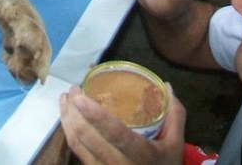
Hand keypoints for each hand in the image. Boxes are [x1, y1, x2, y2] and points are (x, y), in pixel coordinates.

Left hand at [59, 85, 184, 164]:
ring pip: (76, 142)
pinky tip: (67, 116)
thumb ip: (174, 114)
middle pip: (87, 136)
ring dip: (67, 118)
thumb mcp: (176, 144)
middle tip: (74, 88)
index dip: (96, 116)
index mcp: (140, 154)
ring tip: (66, 97)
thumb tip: (166, 85)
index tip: (81, 97)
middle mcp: (116, 163)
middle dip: (75, 110)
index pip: (115, 134)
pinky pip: (76, 149)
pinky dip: (68, 130)